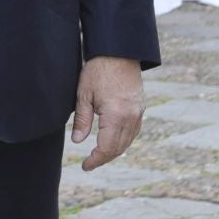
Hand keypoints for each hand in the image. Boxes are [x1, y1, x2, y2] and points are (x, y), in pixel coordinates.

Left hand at [72, 55, 143, 171]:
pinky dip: (124, 140)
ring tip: (99, 155)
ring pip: (128, 141)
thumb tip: (78, 141)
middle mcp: (131, 117)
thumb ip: (82, 120)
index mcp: (116, 115)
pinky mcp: (140, 107)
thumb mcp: (83, 94)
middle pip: (119, 148)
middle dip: (104, 158)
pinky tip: (113, 141)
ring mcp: (138, 112)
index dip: (95, 160)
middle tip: (89, 163)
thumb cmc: (98, 70)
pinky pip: (134, 131)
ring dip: (115, 151)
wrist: (119, 51)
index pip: (106, 148)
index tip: (85, 166)